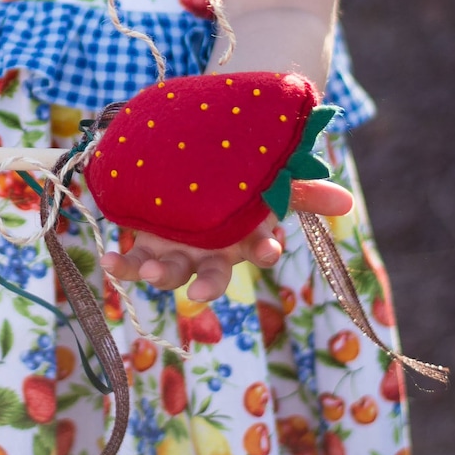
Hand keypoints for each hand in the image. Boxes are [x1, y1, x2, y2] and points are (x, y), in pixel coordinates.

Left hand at [99, 178, 351, 301]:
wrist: (192, 163)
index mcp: (243, 236)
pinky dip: (120, 264)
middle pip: (212, 275)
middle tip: (198, 290)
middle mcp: (211, 251)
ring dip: (157, 275)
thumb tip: (346, 201)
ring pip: (169, 272)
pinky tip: (107, 261)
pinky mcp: (146, 243)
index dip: (266, 250)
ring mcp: (178, 250)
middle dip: (208, 285)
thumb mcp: (268, 179)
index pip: (261, 248)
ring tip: (145, 270)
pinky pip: (131, 260)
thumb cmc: (238, 182)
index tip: (269, 250)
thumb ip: (302, 189)